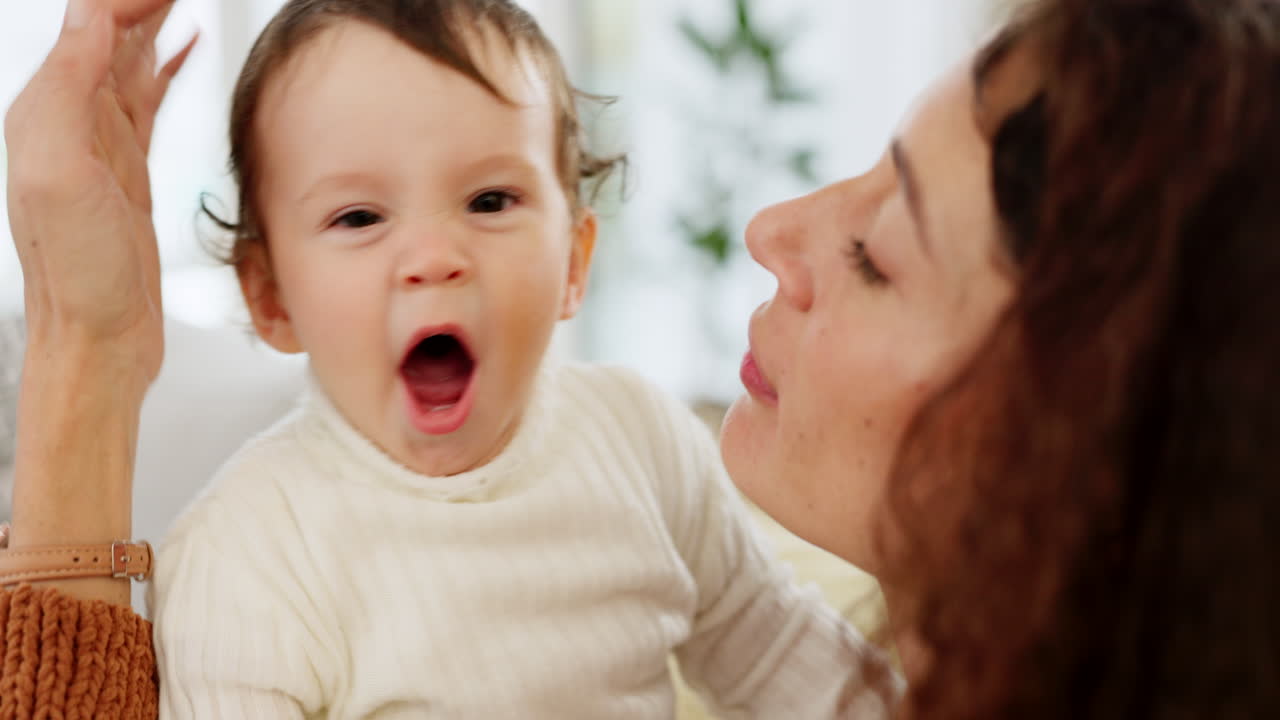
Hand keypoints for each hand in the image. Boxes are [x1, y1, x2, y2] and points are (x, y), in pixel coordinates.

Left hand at [4, 0, 195, 381]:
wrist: (99, 341)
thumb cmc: (78, 276)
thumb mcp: (62, 176)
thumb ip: (67, 91)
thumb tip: (89, 18)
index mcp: (45, 113)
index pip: (86, 24)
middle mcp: (68, 121)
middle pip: (106, 32)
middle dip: (141, 0)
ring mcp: (101, 144)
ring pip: (129, 59)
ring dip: (155, 20)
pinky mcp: (129, 169)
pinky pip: (148, 98)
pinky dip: (167, 66)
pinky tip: (184, 50)